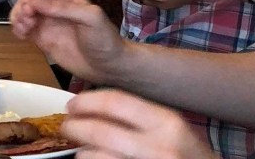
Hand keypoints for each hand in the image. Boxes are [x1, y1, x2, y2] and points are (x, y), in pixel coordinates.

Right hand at [10, 0, 125, 84]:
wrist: (110, 68)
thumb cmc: (105, 40)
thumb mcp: (91, 18)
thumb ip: (64, 8)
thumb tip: (35, 4)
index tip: (28, 9)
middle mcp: (54, 8)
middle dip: (21, 7)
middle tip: (26, 22)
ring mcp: (47, 24)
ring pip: (23, 14)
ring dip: (17, 18)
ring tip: (23, 30)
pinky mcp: (43, 40)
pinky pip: (24, 30)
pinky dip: (18, 30)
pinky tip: (22, 36)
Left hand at [62, 89, 215, 158]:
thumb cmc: (188, 155)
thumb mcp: (172, 128)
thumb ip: (140, 114)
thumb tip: (94, 106)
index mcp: (166, 123)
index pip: (115, 101)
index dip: (86, 101)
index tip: (71, 105)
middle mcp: (159, 147)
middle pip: (100, 131)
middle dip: (76, 127)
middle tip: (66, 126)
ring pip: (97, 158)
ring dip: (82, 153)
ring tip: (79, 150)